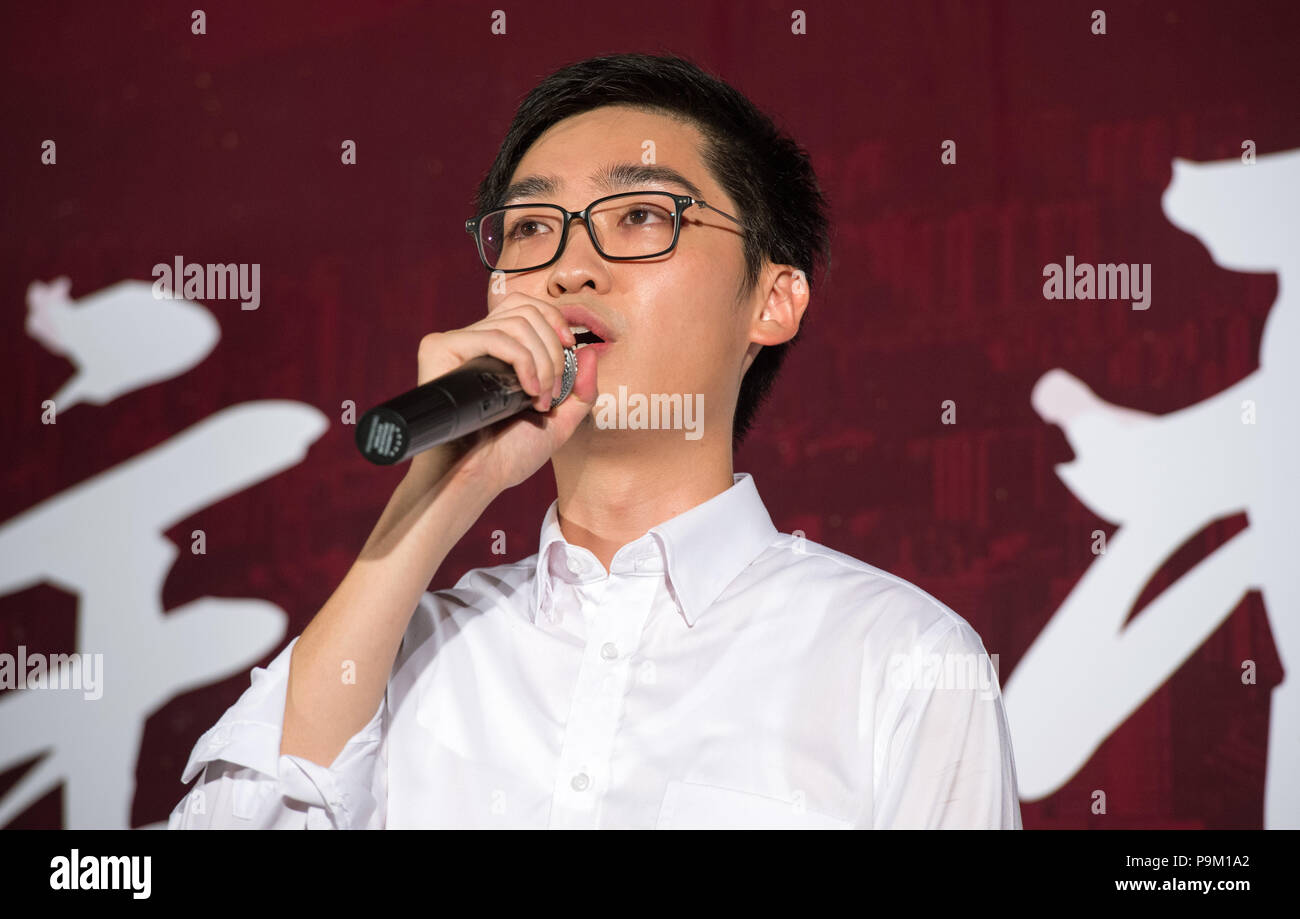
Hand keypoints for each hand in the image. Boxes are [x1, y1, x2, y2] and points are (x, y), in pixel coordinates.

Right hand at [405, 293, 599, 494]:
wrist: (478, 477)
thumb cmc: (510, 455)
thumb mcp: (559, 422)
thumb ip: (581, 389)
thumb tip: (589, 350)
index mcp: (498, 352)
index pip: (526, 307)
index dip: (554, 320)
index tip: (570, 348)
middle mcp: (476, 342)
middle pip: (525, 309)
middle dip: (553, 348)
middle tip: (554, 390)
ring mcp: (456, 344)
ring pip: (515, 322)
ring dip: (542, 361)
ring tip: (540, 399)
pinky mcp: (439, 349)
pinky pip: (494, 337)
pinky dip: (522, 362)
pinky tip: (526, 393)